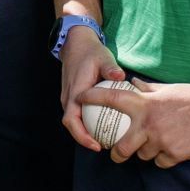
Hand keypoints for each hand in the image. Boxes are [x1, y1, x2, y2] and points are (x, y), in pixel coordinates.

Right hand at [58, 26, 126, 149]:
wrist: (76, 44)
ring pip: (74, 121)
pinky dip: (88, 123)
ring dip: (86, 132)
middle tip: (105, 147)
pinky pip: (78, 115)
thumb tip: (121, 76)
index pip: (72, 121)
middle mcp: (68, 98)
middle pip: (72, 126)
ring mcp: (69, 98)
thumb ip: (110, 68)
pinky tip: (105, 125)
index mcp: (75, 92)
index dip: (82, 136)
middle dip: (85, 139)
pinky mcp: (73, 97)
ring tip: (106, 140)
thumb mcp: (103, 58)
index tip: (97, 145)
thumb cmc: (90, 52)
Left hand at [77, 78, 189, 166]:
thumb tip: (133, 83)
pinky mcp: (175, 154)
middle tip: (115, 153)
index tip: (79, 99)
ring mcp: (161, 140)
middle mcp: (148, 123)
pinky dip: (165, 157)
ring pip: (142, 156)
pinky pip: (161, 162)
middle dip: (116, 153)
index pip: (111, 98)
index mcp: (145, 103)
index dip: (91, 98)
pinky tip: (175, 148)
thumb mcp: (168, 89)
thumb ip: (147, 90)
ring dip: (147, 153)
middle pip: (121, 147)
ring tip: (158, 145)